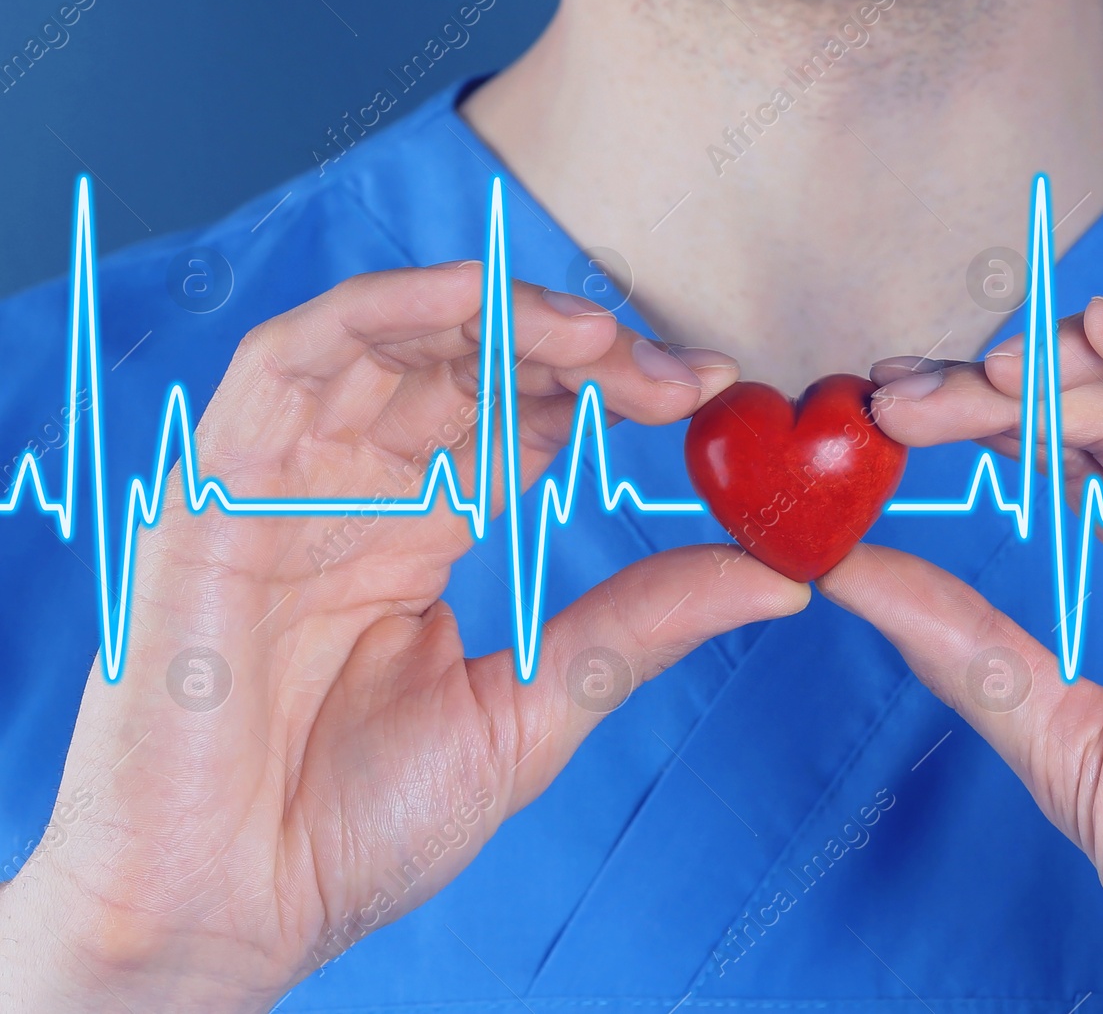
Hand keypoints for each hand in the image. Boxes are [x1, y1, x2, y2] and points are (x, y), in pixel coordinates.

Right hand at [0, 264, 808, 1010]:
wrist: (231, 913)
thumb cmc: (359, 827)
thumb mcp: (532, 711)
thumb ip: (639, 626)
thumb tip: (781, 577)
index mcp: (417, 531)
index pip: (520, 417)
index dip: (610, 390)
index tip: (710, 391)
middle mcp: (353, 489)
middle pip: (464, 365)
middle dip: (572, 349)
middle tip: (672, 374)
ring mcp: (282, 481)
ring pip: (387, 341)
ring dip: (492, 316)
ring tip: (595, 339)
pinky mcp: (214, 490)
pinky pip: (287, 364)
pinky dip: (377, 311)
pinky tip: (468, 296)